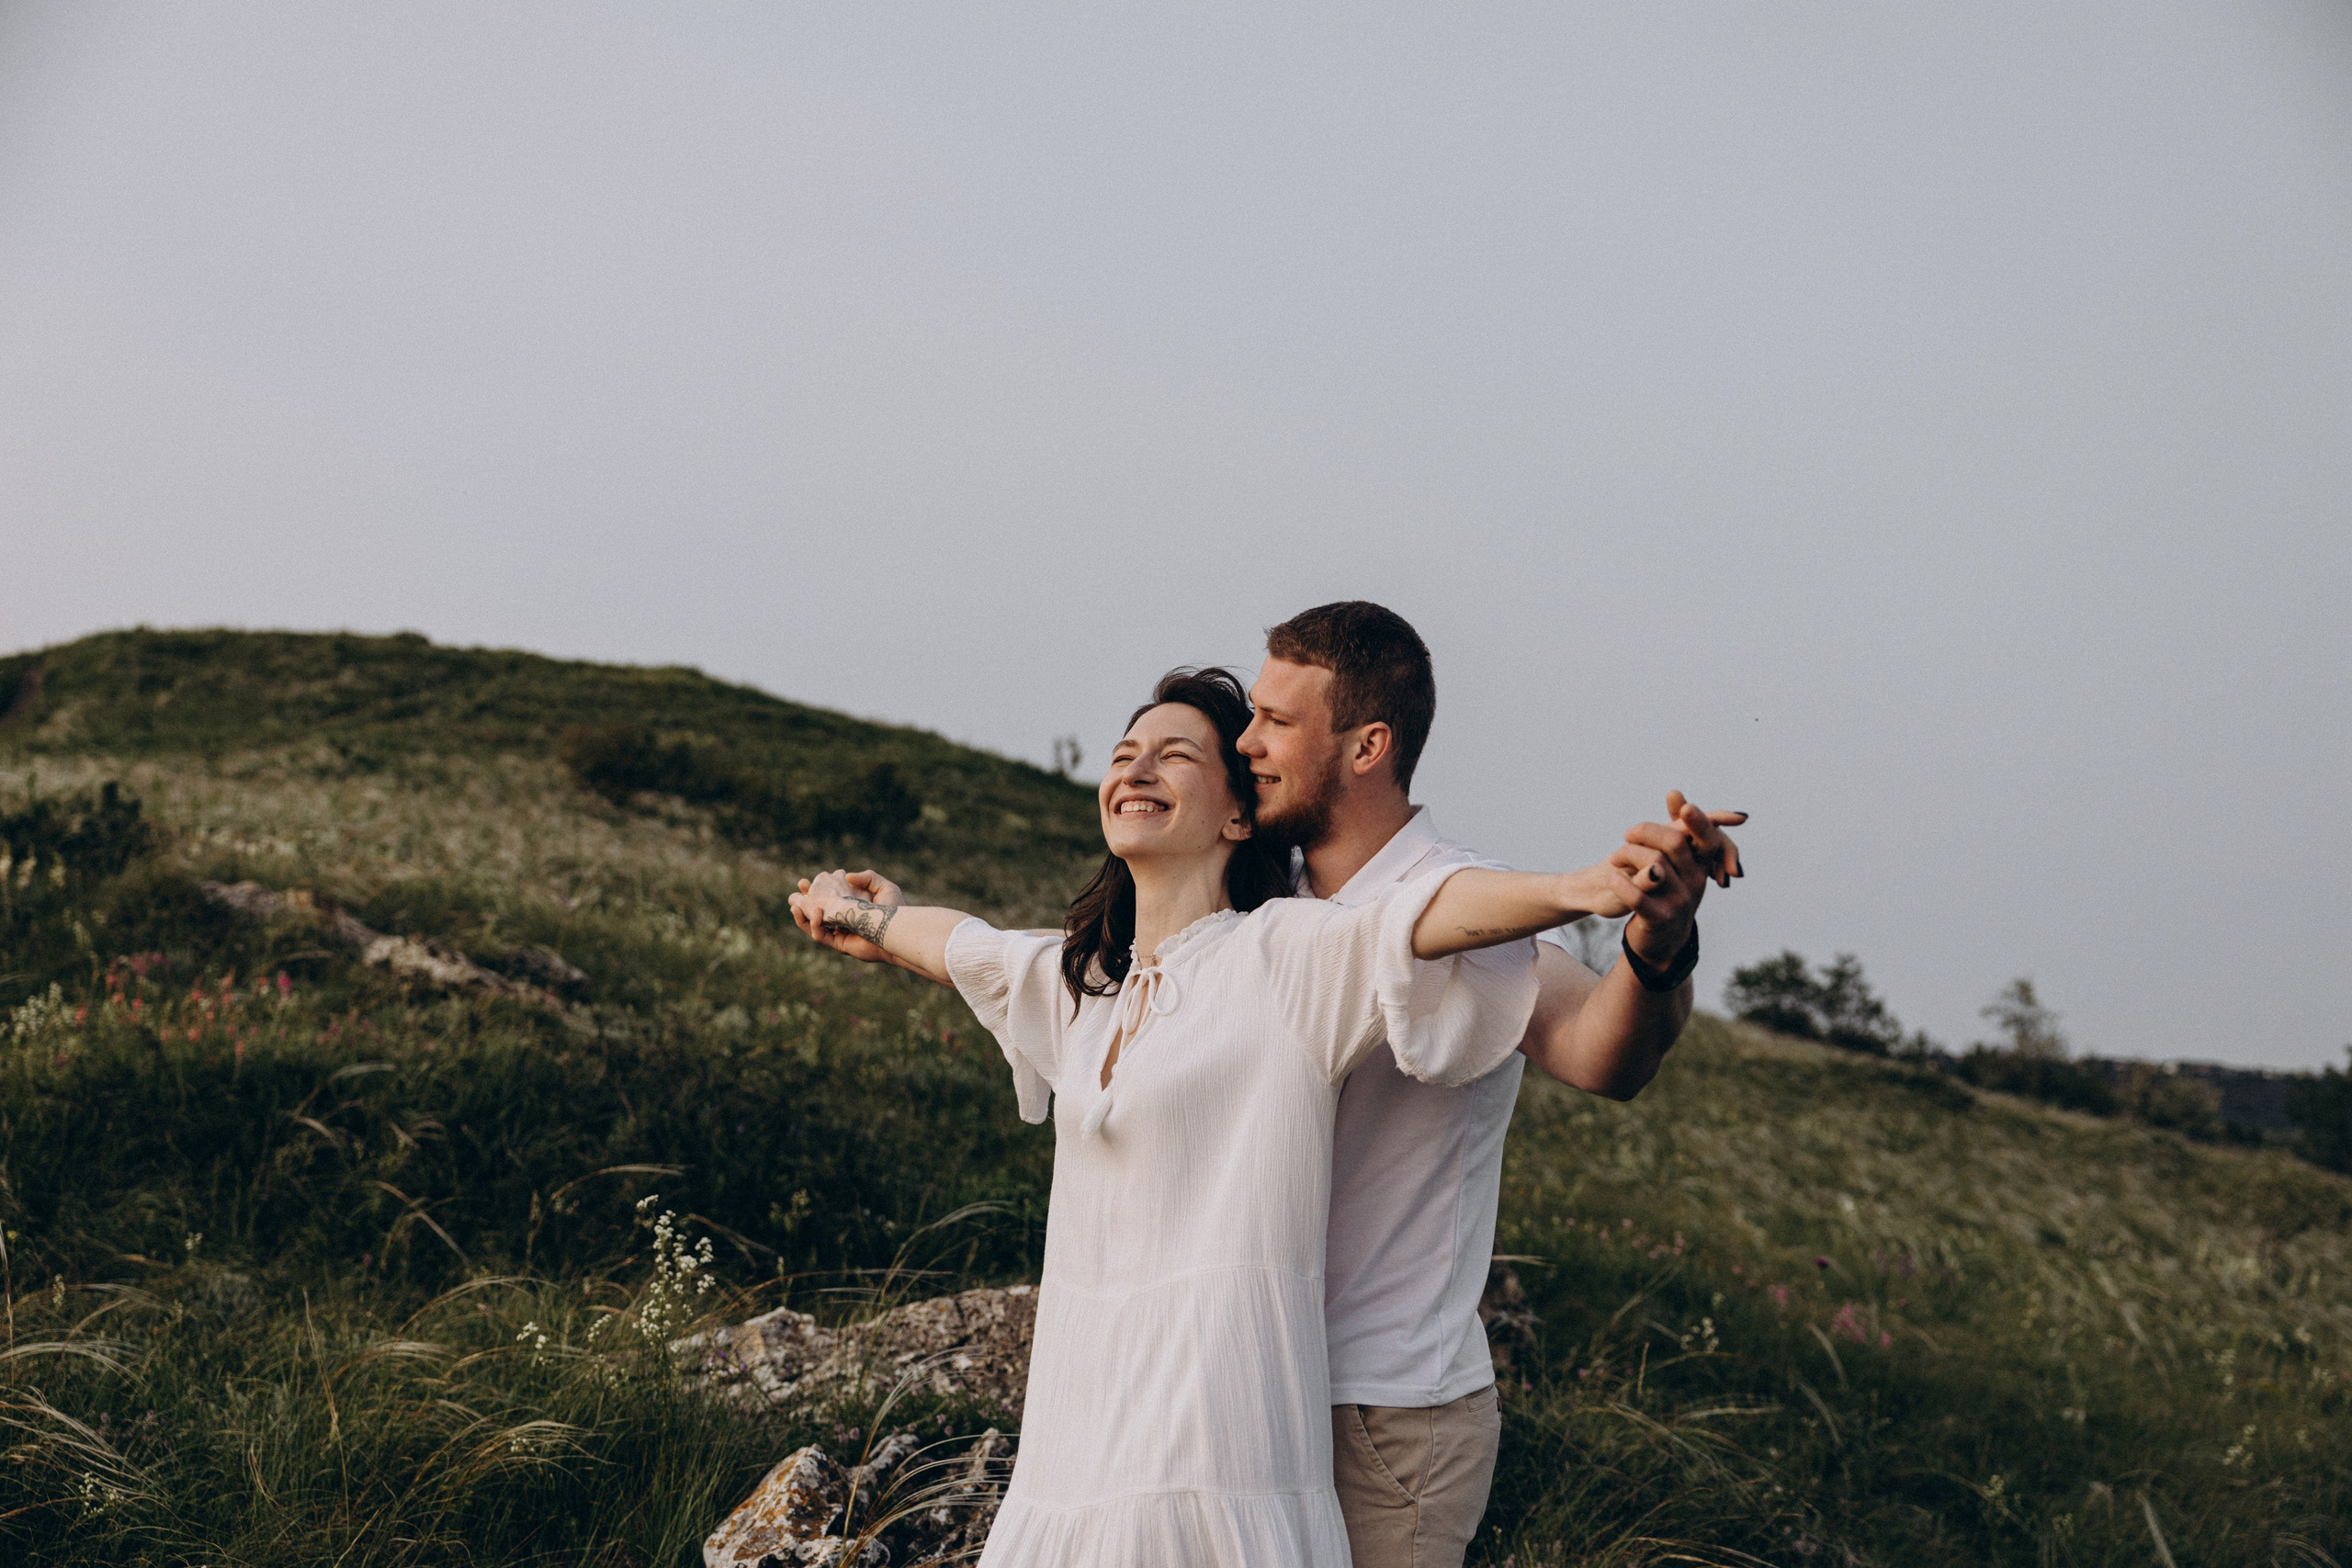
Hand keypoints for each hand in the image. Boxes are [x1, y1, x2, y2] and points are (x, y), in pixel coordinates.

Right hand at [789, 869, 902, 961]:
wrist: (899, 931)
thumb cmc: (895, 910)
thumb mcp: (883, 887)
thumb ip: (867, 877)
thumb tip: (846, 875)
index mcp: (851, 906)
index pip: (828, 897)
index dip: (815, 889)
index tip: (805, 882)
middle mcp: (843, 920)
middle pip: (816, 911)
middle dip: (803, 901)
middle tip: (798, 891)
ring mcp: (840, 932)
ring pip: (813, 926)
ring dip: (801, 915)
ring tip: (794, 905)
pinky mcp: (840, 944)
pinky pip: (820, 936)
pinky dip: (813, 925)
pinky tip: (814, 912)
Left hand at [1604, 792, 1747, 965]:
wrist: (1657, 938)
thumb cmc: (1662, 890)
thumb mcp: (1672, 860)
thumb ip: (1675, 826)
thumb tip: (1675, 792)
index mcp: (1700, 864)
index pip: (1707, 837)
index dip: (1698, 821)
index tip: (1684, 806)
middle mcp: (1696, 882)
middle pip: (1674, 843)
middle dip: (1645, 832)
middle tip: (1626, 834)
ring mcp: (1680, 902)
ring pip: (1655, 865)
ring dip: (1628, 855)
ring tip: (1614, 859)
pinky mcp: (1660, 918)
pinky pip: (1640, 896)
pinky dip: (1623, 884)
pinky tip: (1613, 878)